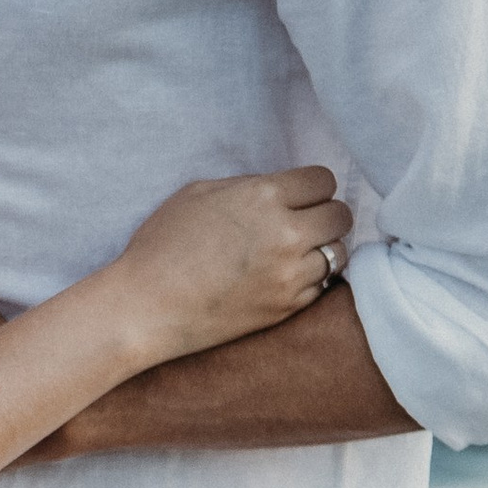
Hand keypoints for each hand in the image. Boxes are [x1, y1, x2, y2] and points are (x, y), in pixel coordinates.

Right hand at [109, 167, 353, 361]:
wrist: (146, 307)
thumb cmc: (161, 245)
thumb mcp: (198, 193)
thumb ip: (247, 186)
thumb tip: (277, 189)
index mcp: (263, 196)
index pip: (323, 180)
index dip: (312, 186)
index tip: (301, 196)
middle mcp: (285, 233)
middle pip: (340, 215)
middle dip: (325, 214)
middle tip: (305, 222)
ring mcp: (289, 274)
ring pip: (338, 252)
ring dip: (323, 248)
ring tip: (298, 251)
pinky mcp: (287, 307)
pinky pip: (322, 285)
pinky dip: (311, 278)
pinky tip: (286, 275)